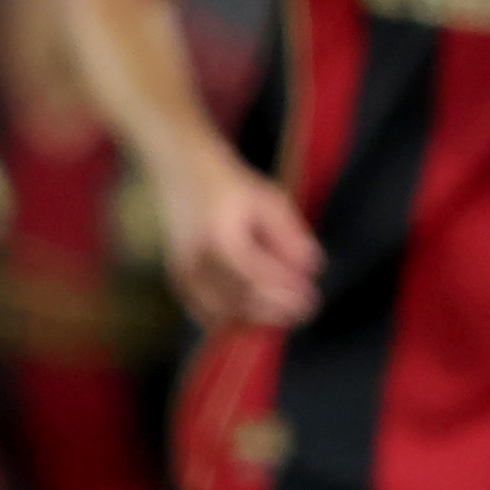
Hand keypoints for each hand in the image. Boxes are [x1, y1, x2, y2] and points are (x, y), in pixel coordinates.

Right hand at [158, 145, 321, 330]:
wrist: (182, 171)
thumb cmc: (230, 184)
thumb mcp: (269, 200)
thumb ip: (290, 234)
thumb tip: (311, 268)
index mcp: (219, 238)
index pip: (257, 277)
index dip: (287, 293)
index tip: (312, 298)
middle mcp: (195, 259)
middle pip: (240, 301)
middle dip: (276, 310)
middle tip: (305, 310)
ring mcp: (182, 272)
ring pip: (222, 313)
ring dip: (257, 317)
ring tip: (285, 312)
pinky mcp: (178, 279)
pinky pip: (204, 313)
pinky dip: (231, 318)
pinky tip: (255, 314)